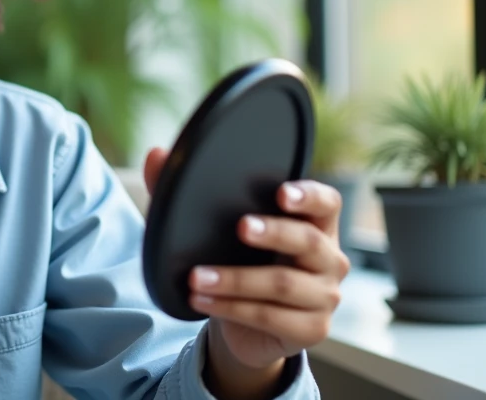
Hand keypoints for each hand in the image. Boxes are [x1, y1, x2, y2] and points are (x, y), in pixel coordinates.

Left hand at [144, 147, 348, 391]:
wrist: (246, 329)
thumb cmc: (238, 263)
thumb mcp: (215, 228)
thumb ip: (186, 190)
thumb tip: (155, 155)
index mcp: (315, 225)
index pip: (327, 203)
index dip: (310, 196)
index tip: (282, 194)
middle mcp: (329, 259)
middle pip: (309, 241)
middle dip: (273, 233)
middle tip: (240, 228)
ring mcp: (325, 296)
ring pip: (283, 283)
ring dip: (235, 279)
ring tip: (197, 277)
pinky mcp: (311, 330)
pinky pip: (269, 316)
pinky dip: (230, 307)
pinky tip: (201, 300)